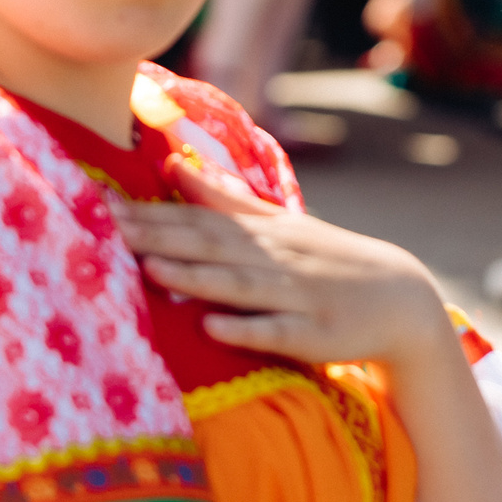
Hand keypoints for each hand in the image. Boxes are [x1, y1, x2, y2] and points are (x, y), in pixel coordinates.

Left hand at [113, 158, 456, 368]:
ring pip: (240, 285)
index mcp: (264, 233)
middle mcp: (276, 259)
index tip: (98, 204)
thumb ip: (225, 200)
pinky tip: (213, 328)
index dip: (150, 214)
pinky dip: (246, 329)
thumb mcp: (281, 225)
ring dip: (196, 277)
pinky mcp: (315, 335)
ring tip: (151, 270)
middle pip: (211, 246)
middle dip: (158, 237)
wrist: (402, 297)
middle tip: (106, 230)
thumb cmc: (329, 261)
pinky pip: (278, 333)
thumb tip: (174, 165)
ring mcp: (296, 297)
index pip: (199, 220)